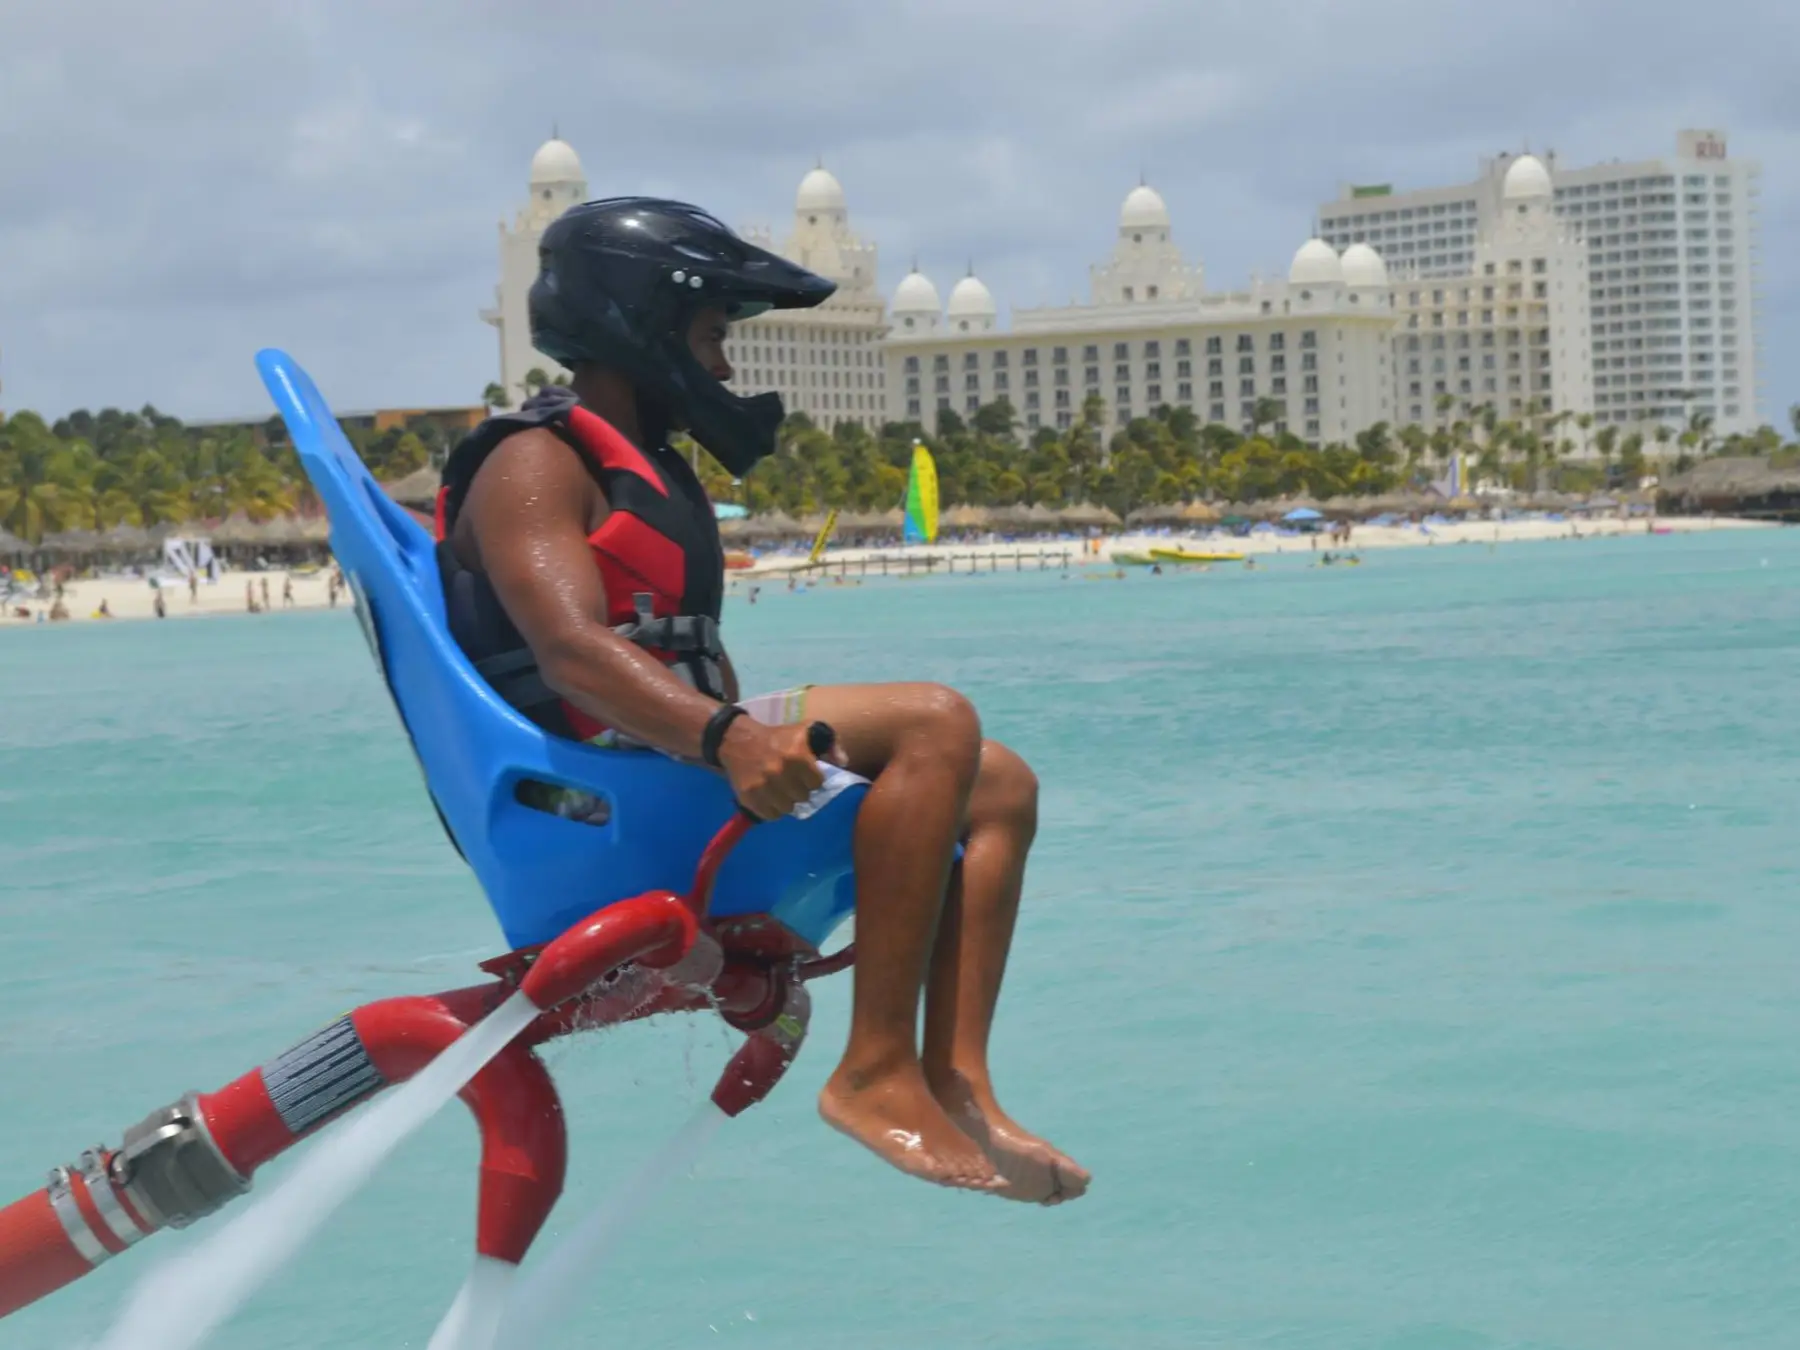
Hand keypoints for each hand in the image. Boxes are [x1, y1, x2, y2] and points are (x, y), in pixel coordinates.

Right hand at [717, 718, 837, 820]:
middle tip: (791, 781)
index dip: (812, 778)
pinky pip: (770, 815)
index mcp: (797, 755)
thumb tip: (843, 762)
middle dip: (799, 789)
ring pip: (788, 809)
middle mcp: (780, 772)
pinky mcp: (749, 797)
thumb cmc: (777, 737)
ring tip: (780, 789)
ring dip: (786, 800)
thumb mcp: (806, 730)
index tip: (804, 773)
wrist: (738, 741)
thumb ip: (831, 743)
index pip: (817, 783)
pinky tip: (769, 796)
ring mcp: (763, 786)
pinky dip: (772, 809)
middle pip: (803, 797)